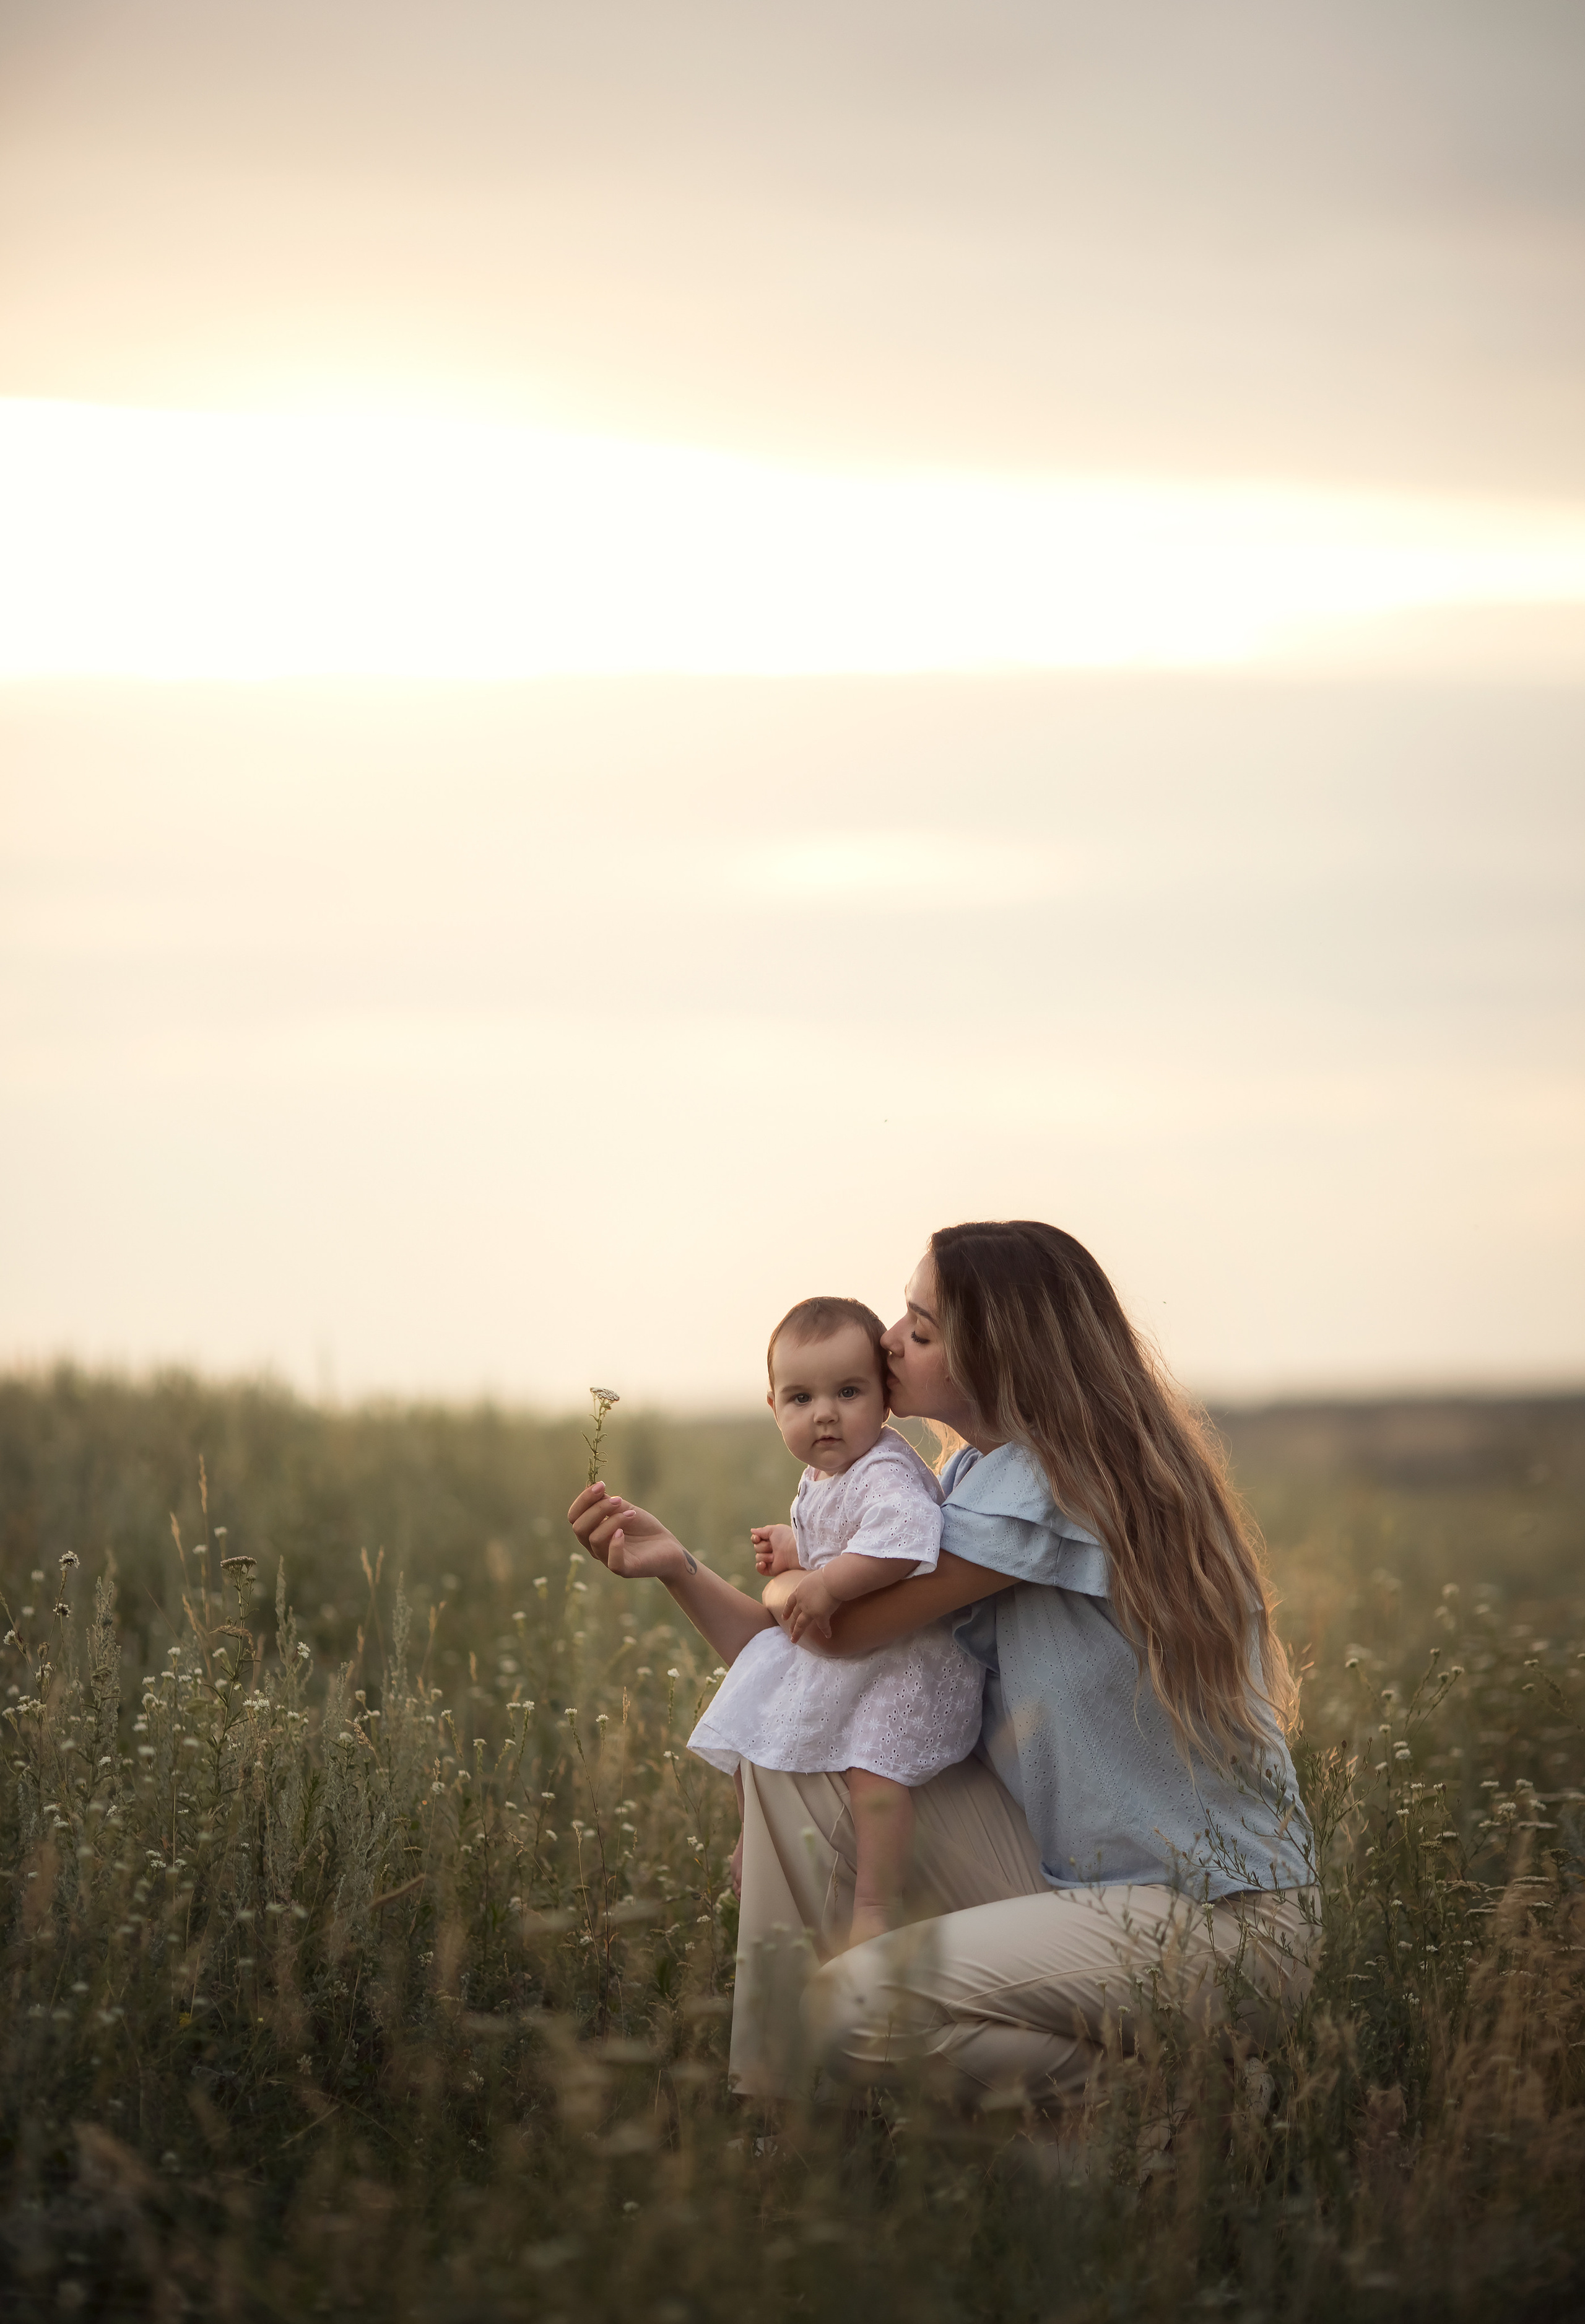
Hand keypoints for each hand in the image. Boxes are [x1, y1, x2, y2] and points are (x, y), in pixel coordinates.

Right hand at [567, 1482, 687, 1581]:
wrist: (668, 1547)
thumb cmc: (644, 1528)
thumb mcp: (625, 1509)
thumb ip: (608, 1502)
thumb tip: (593, 1488)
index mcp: (592, 1531)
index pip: (574, 1517)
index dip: (583, 1500)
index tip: (601, 1485)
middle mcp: (595, 1547)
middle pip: (579, 1528)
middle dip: (597, 1509)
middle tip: (618, 1500)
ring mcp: (608, 1560)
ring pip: (595, 1540)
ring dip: (613, 1521)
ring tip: (632, 1514)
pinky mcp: (625, 1570)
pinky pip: (612, 1561)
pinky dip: (615, 1544)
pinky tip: (623, 1532)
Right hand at [751, 1524, 798, 1575]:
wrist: (793, 1550)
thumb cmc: (786, 1537)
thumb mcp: (773, 1530)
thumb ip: (761, 1531)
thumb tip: (752, 1530)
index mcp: (771, 1540)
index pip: (756, 1539)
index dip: (755, 1539)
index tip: (758, 1538)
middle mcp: (770, 1550)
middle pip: (756, 1548)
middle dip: (763, 1546)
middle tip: (773, 1547)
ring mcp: (770, 1560)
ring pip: (758, 1557)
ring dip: (765, 1556)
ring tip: (775, 1556)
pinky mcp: (771, 1569)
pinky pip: (759, 1569)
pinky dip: (760, 1566)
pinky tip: (764, 1563)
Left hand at [781, 1570, 840, 1644]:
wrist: (832, 1580)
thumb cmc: (827, 1575)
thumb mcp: (813, 1578)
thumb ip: (812, 1584)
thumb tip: (817, 1585)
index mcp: (799, 1591)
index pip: (790, 1602)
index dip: (787, 1611)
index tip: (784, 1617)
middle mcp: (802, 1602)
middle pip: (794, 1615)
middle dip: (792, 1624)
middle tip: (790, 1631)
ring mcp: (809, 1610)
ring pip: (801, 1624)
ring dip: (797, 1633)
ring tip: (794, 1640)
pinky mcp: (820, 1616)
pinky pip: (823, 1626)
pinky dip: (826, 1631)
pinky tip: (828, 1635)